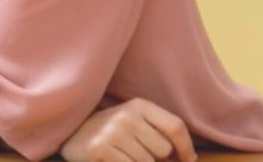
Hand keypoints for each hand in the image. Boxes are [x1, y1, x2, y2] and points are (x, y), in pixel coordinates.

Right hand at [61, 98, 197, 161]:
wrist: (72, 136)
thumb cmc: (112, 134)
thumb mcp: (136, 124)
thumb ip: (161, 134)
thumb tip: (190, 159)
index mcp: (138, 105)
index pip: (175, 126)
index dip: (186, 148)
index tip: (187, 160)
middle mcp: (125, 115)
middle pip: (163, 150)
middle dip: (155, 159)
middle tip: (136, 153)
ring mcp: (111, 132)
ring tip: (121, 156)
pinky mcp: (99, 148)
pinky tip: (111, 160)